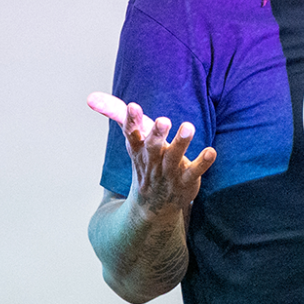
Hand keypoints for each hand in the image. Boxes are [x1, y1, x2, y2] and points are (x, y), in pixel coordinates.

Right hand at [87, 92, 215, 217]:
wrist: (152, 206)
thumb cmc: (145, 163)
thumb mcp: (132, 140)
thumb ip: (117, 115)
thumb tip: (92, 97)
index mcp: (139, 150)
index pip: (132, 135)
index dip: (132, 122)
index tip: (133, 107)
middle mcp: (153, 161)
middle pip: (153, 147)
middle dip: (157, 134)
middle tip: (163, 120)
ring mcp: (169, 173)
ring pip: (174, 158)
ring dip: (181, 143)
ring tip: (188, 126)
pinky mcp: (186, 181)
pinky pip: (194, 172)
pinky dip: (203, 163)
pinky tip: (211, 151)